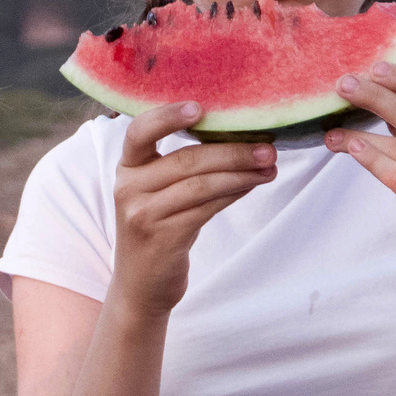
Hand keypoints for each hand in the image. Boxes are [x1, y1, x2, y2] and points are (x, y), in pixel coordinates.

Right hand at [110, 104, 278, 317]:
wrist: (141, 287)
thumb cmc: (157, 231)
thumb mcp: (156, 194)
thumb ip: (180, 167)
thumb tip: (237, 136)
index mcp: (127, 168)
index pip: (140, 131)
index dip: (168, 116)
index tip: (200, 108)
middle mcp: (129, 189)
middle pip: (186, 160)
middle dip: (232, 151)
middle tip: (267, 147)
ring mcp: (143, 215)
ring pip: (200, 184)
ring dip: (240, 173)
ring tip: (269, 166)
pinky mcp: (163, 238)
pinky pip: (206, 209)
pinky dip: (233, 194)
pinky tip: (251, 185)